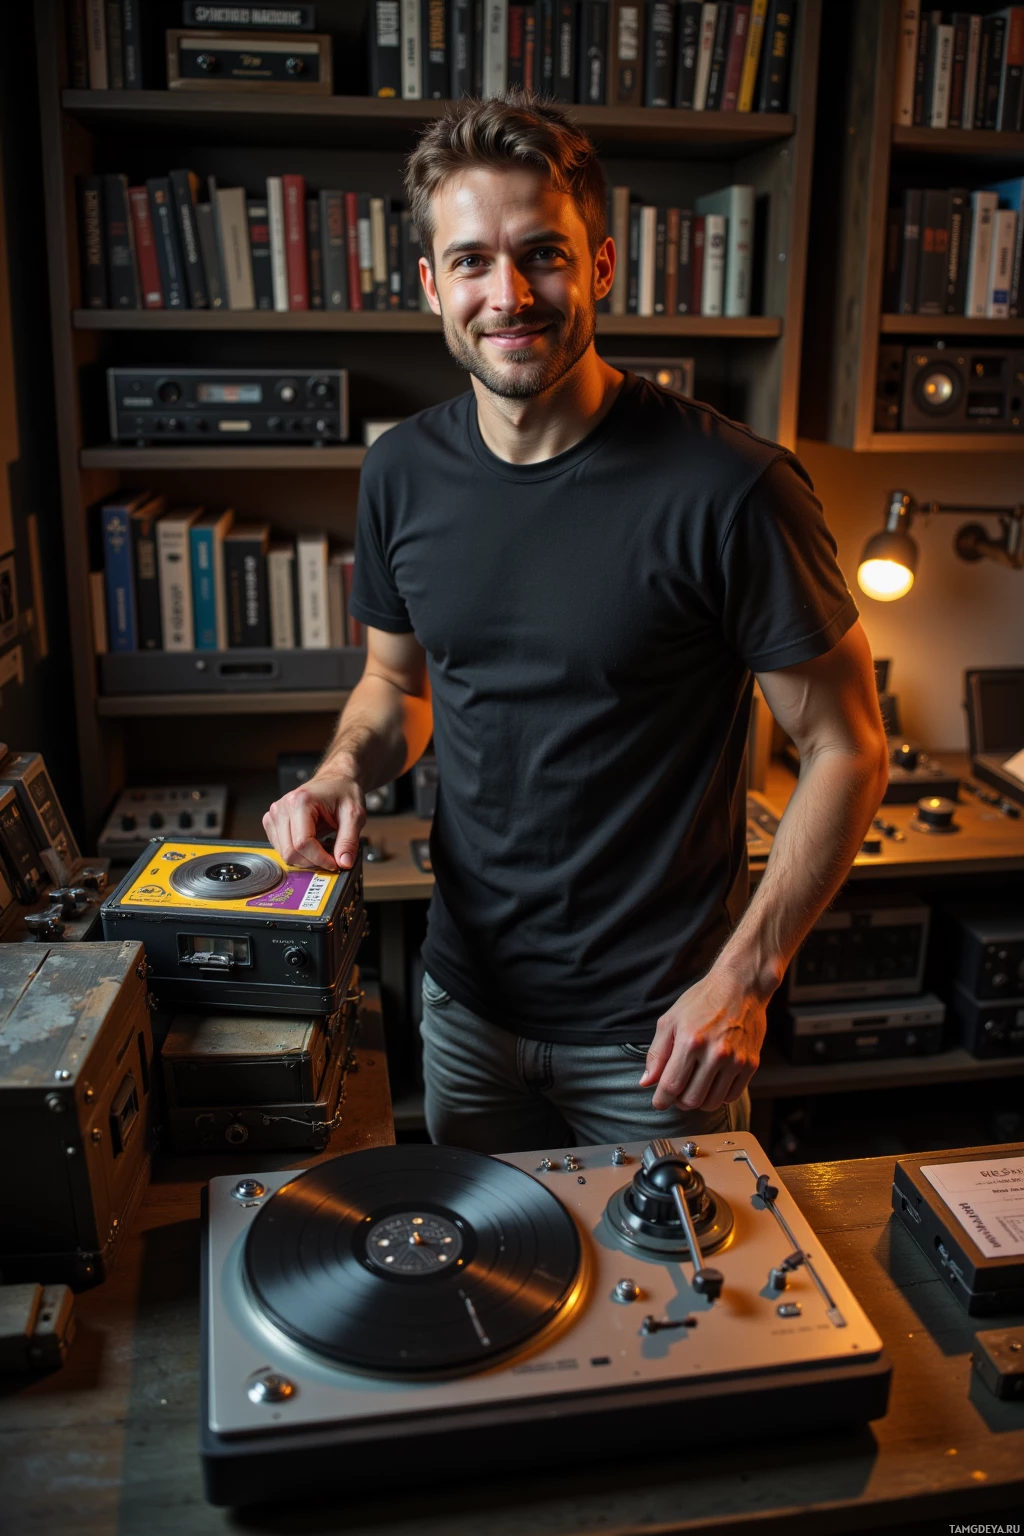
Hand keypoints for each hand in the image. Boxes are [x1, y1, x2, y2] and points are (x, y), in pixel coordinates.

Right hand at [262, 769, 365, 872]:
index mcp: (300, 802)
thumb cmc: (343, 790)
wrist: (335, 780)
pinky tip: (312, 844)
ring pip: (284, 853)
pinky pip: (281, 848)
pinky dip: (297, 853)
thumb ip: (349, 840)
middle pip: (290, 851)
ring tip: (322, 847)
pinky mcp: (273, 822)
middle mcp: (282, 807)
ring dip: (305, 858)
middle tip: (330, 857)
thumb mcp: (354, 814)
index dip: (320, 859)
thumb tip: (344, 863)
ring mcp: (275, 815)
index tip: (335, 864)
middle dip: (312, 861)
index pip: (302, 844)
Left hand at [638, 967, 766, 1112]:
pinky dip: (718, 1096)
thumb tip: (646, 1082)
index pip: (671, 1085)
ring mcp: (736, 1060)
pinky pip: (731, 1096)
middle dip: (678, 1101)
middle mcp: (715, 1053)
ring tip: (694, 1086)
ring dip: (698, 1100)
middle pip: (691, 1099)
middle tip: (677, 1092)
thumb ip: (657, 1053)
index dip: (661, 1099)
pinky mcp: (751, 1064)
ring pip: (712, 1102)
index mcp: (690, 1041)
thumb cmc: (701, 1001)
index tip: (658, 1102)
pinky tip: (712, 1083)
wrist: (740, 986)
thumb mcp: (671, 1020)